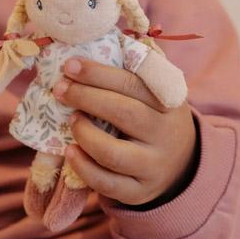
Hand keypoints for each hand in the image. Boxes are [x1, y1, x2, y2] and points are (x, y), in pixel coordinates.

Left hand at [52, 57, 197, 205]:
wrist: (179, 163)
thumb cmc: (153, 118)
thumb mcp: (154, 94)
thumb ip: (133, 72)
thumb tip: (97, 46)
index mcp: (168, 103)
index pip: (133, 84)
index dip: (99, 73)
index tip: (70, 65)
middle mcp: (165, 134)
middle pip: (124, 113)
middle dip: (86, 97)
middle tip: (60, 89)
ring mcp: (153, 166)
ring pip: (114, 154)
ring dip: (85, 134)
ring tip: (70, 120)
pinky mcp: (139, 192)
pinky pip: (108, 184)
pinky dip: (84, 168)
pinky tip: (69, 151)